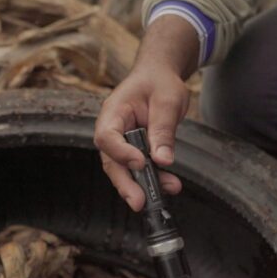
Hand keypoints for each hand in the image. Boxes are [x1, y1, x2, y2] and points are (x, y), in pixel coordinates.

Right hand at [94, 17, 200, 210]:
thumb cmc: (159, 82)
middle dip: (125, 184)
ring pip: (124, 170)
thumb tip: (163, 160)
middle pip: (112, 162)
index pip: (107, 137)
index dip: (120, 153)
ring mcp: (121, 143)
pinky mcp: (133, 151)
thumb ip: (163, 130)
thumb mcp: (167, 101)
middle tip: (140, 201)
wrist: (160, 76)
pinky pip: (138, 169)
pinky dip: (152, 179)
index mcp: (113, 112)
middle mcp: (112, 131)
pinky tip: (169, 184)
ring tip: (165, 193)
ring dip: (142, 185)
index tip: (140, 163)